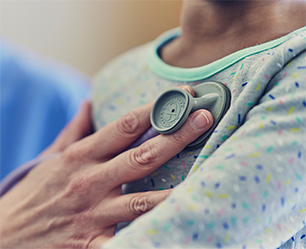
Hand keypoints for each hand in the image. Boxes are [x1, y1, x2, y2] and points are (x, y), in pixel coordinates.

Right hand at [0, 86, 212, 248]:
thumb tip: (90, 102)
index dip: (155, 109)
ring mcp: (93, 214)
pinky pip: (129, 240)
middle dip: (177, 135)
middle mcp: (90, 181)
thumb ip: (75, 129)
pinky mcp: (92, 244)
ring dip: (175, 186)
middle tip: (204, 118)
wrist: (5, 236)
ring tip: (205, 171)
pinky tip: (173, 225)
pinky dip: (150, 234)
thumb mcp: (51, 157)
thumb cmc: (34, 193)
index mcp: (81, 156)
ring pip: (143, 199)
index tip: (181, 96)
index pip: (125, 126)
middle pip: (142, 155)